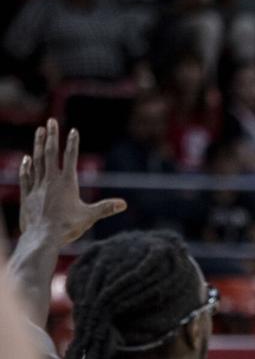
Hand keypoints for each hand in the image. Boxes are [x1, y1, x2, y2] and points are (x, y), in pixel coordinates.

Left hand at [18, 119, 124, 244]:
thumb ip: (106, 208)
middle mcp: (50, 181)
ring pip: (37, 161)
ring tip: (39, 132)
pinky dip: (26, 166)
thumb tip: (124, 204)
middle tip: (50, 120)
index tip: (72, 130)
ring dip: (38, 145)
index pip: (70, 158)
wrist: (41, 237)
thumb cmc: (67, 227)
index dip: (72, 143)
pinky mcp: (27, 195)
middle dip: (51, 136)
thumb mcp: (89, 217)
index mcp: (67, 183)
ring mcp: (37, 187)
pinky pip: (26, 176)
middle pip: (50, 153)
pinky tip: (27, 158)